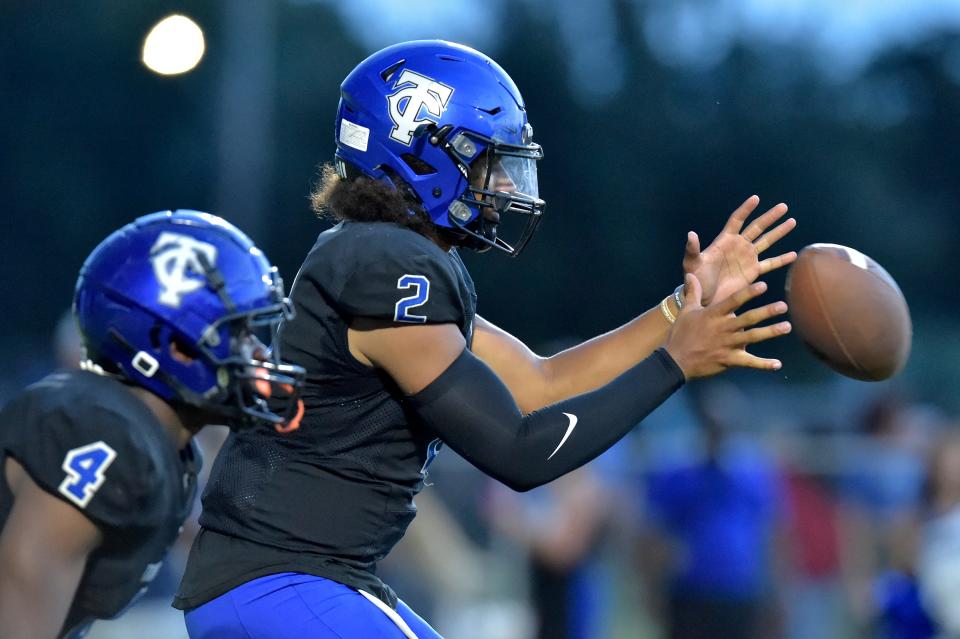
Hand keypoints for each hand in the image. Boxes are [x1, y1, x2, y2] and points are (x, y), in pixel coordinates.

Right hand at [665, 273, 790, 378]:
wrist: (675, 360)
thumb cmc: (681, 334)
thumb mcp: (686, 311)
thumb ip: (693, 292)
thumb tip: (692, 275)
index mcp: (713, 314)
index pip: (734, 301)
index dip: (749, 293)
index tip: (764, 286)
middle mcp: (723, 328)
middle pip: (748, 318)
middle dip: (766, 312)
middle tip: (783, 306)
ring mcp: (727, 344)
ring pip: (752, 337)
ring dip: (770, 332)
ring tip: (787, 327)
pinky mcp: (729, 360)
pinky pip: (749, 362)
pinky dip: (764, 364)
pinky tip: (777, 364)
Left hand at [683, 195, 796, 304]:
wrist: (704, 297)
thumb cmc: (696, 279)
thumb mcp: (692, 263)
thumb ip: (693, 249)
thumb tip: (691, 234)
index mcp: (724, 240)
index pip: (737, 220)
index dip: (746, 209)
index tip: (756, 198)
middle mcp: (738, 246)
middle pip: (757, 227)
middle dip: (770, 217)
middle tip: (784, 207)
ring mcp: (747, 258)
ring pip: (766, 241)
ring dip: (779, 232)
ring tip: (792, 221)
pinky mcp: (753, 272)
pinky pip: (770, 263)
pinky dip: (782, 260)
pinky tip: (794, 255)